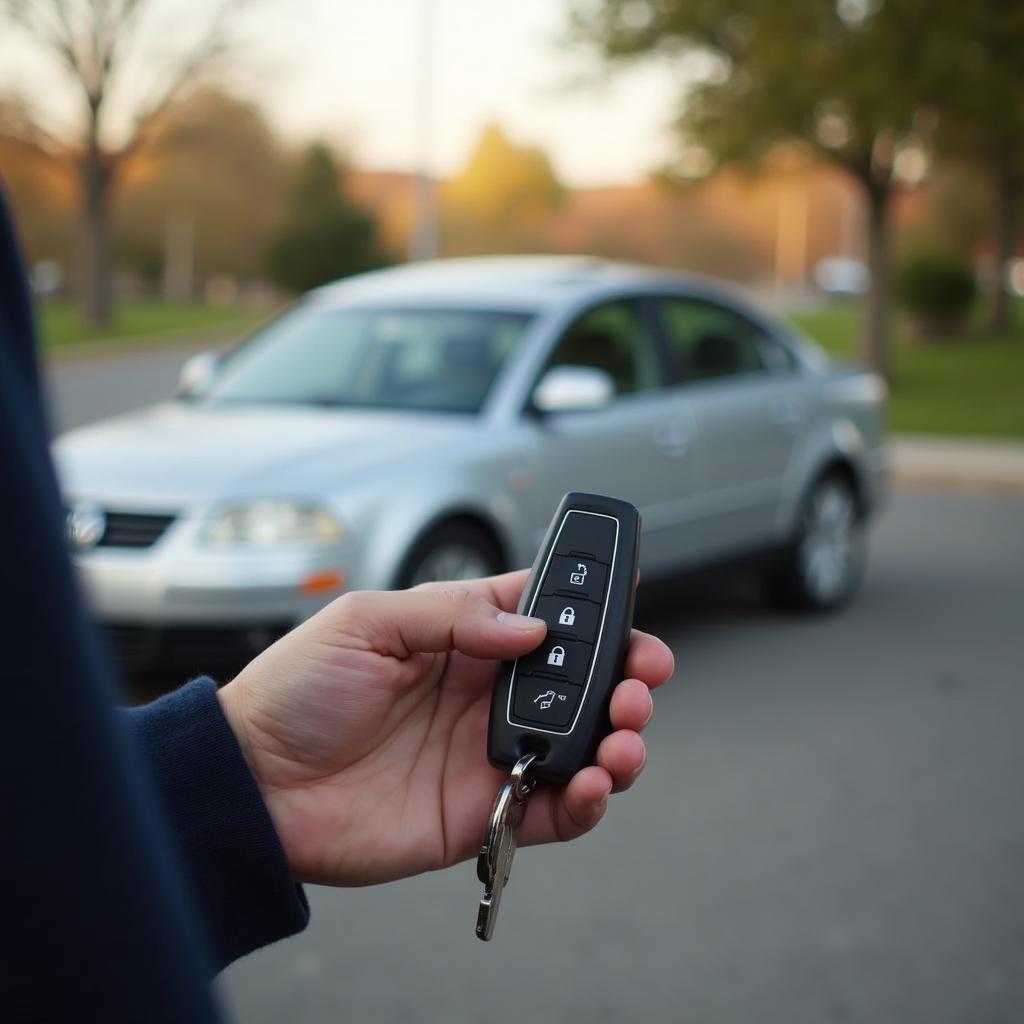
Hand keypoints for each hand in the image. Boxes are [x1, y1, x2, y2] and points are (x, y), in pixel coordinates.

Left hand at [218, 570, 673, 885]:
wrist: (254, 783)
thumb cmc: (297, 693)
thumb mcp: (365, 622)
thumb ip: (451, 616)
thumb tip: (528, 627)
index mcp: (462, 639)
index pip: (545, 617)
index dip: (592, 613)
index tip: (628, 611)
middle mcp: (485, 694)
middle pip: (580, 682)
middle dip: (625, 677)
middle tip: (642, 677)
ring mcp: (488, 753)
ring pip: (582, 744)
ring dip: (620, 737)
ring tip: (624, 732)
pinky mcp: (482, 810)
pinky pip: (553, 810)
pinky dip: (588, 801)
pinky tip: (593, 783)